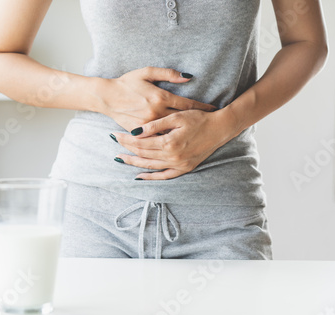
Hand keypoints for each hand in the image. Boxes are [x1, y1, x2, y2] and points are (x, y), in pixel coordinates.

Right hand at [93, 67, 215, 131]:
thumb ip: (168, 74)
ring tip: (199, 135)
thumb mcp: (147, 72)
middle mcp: (156, 112)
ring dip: (185, 133)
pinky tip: (179, 141)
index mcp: (160, 97)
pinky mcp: (140, 132)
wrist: (106, 97)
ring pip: (171, 131)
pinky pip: (158, 138)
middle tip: (211, 124)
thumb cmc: (127, 83)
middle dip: (197, 121)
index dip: (202, 107)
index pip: (187, 104)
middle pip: (182, 119)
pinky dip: (168, 139)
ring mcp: (148, 124)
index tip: (213, 110)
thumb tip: (188, 77)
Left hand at [112, 109, 231, 179]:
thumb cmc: (199, 118)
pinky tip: (140, 176)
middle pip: (143, 154)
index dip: (127, 139)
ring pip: (150, 166)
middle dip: (127, 148)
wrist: (220, 129)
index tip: (116, 134)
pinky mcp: (185, 168)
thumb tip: (135, 132)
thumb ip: (155, 125)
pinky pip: (164, 176)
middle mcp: (173, 157)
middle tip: (114, 142)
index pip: (141, 143)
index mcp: (169, 142)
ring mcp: (179, 165)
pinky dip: (151, 177)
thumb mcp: (177, 117)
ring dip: (134, 163)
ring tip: (120, 159)